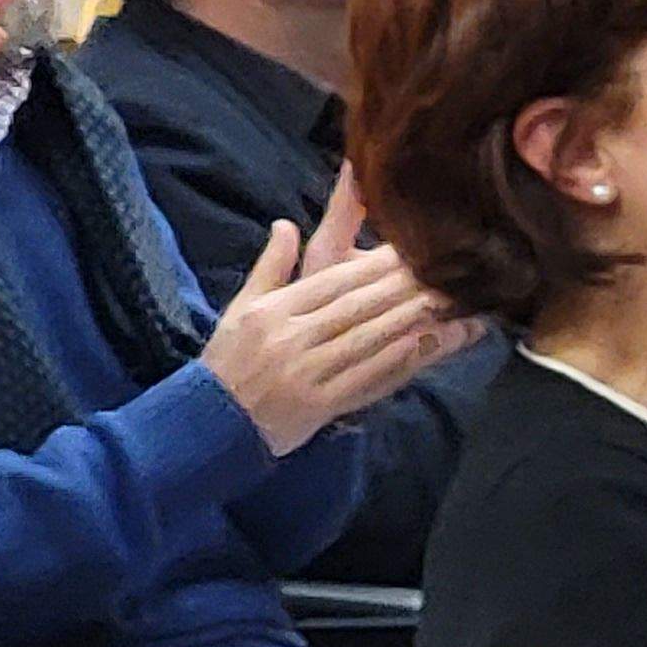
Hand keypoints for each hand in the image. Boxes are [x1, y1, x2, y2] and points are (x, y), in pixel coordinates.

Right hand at [198, 219, 467, 455]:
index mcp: (272, 311)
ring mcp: (304, 373)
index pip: (331, 282)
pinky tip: (419, 344)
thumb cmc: (228, 360)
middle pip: (354, 307)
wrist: (206, 422)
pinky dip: (391, 361)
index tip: (407, 251)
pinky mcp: (317, 405)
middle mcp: (289, 338)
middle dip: (400, 288)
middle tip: (438, 270)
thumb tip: (285, 224)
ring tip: (440, 301)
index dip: (372, 267)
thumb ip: (270, 266)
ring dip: (405, 320)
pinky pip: (362, 379)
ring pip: (364, 340)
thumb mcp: (241, 308)